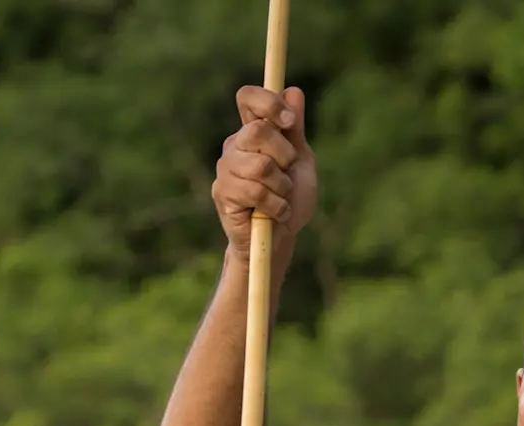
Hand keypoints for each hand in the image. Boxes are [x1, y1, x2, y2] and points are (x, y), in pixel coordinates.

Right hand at [212, 85, 318, 260]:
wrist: (281, 238)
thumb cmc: (290, 198)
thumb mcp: (300, 161)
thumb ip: (295, 130)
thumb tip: (293, 91)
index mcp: (253, 131)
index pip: (248, 98)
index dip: (269, 103)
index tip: (290, 122)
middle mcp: (235, 145)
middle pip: (258, 131)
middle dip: (284, 154)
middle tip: (288, 172)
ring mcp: (225, 168)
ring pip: (260, 166)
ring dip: (282, 186)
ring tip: (282, 198)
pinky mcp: (223, 193)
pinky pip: (255, 192)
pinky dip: (276, 205)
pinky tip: (277, 213)